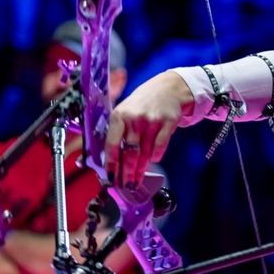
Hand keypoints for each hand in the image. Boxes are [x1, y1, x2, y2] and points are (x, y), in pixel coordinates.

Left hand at [105, 71, 192, 186]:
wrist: (168, 88)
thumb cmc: (142, 104)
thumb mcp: (124, 112)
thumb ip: (116, 133)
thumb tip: (105, 159)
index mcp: (119, 116)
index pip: (112, 144)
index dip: (111, 164)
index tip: (111, 178)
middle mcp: (134, 118)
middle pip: (130, 153)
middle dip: (128, 173)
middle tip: (127, 185)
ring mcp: (151, 120)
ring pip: (145, 153)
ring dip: (141, 169)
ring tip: (137, 179)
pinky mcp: (167, 122)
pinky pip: (160, 146)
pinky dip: (156, 156)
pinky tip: (153, 160)